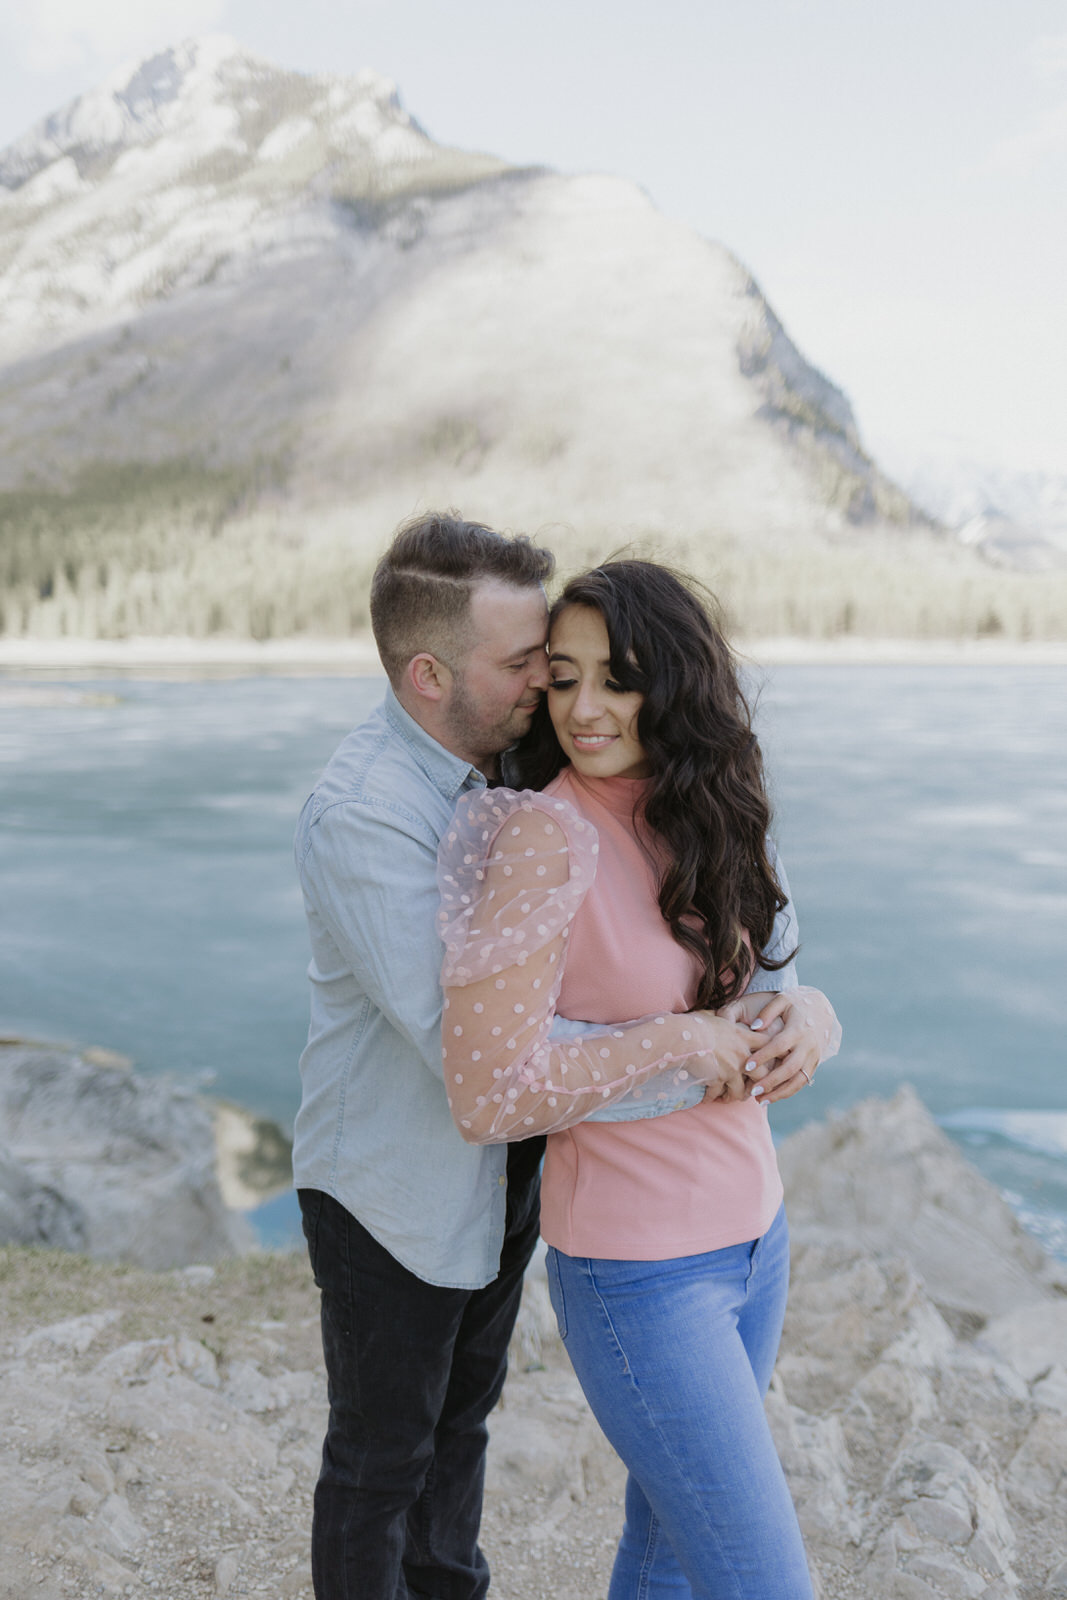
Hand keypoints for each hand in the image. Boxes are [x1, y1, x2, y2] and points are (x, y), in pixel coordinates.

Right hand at [689, 1014, 768, 1102]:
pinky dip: (712, 1097)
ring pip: (742, 1090)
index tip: (769, 1060)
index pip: (766, 1044)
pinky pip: (719, 1094)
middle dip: (758, 1084)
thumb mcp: (712, 1017)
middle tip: (751, 1089)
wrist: (683, 1036)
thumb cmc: (694, 1024)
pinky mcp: (720, 1079)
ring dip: (734, 1096)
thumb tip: (718, 1016)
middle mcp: (742, 1053)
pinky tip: (706, 1098)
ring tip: (726, 1098)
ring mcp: (733, 1068)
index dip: (770, 1053)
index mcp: (742, 1036)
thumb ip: (721, 1019)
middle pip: (763, 1073)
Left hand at [740, 989, 836, 1103]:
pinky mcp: (814, 1064)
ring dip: (780, 1092)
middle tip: (752, 1091)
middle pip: (790, 1068)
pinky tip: (771, 1098)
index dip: (763, 1056)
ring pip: (798, 1080)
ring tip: (760, 1101)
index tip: (746, 1066)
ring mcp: (813, 1056)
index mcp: (798, 1029)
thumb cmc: (796, 1004)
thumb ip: (768, 1012)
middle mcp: (808, 1045)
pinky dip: (788, 1092)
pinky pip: (802, 1082)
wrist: (822, 1009)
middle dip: (771, 1081)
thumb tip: (755, 1028)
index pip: (779, 1046)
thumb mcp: (782, 1000)